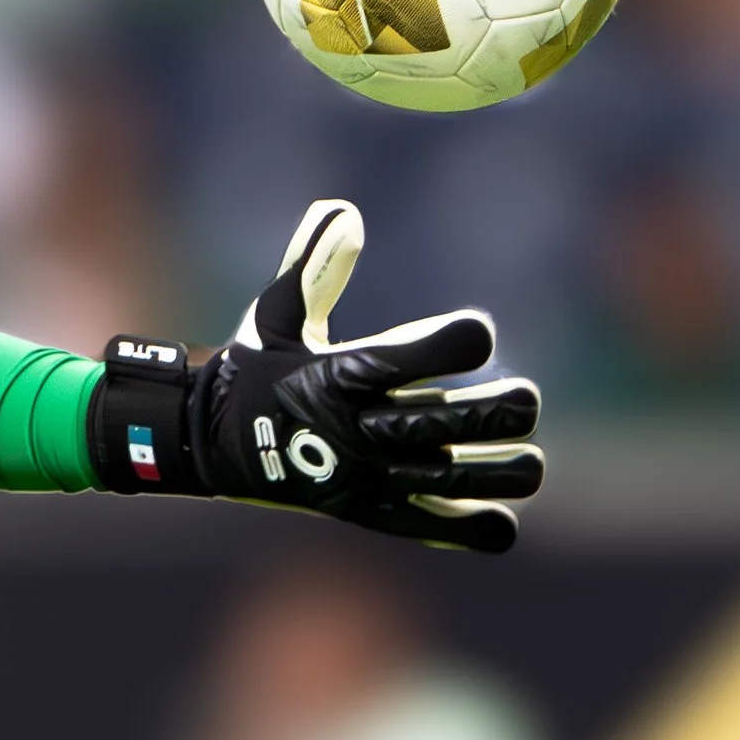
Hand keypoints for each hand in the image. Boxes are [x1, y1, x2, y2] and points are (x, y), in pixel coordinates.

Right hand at [87, 198, 543, 551]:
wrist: (214, 444)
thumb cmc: (258, 368)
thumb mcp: (276, 313)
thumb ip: (314, 263)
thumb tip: (346, 210)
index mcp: (339, 375)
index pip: (416, 356)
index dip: (460, 340)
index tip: (478, 332)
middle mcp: (358, 429)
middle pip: (456, 421)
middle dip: (506, 408)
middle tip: (524, 398)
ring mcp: (367, 477)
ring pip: (460, 480)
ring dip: (506, 470)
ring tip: (525, 457)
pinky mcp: (371, 514)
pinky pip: (439, 528)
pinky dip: (478, 526)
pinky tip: (499, 514)